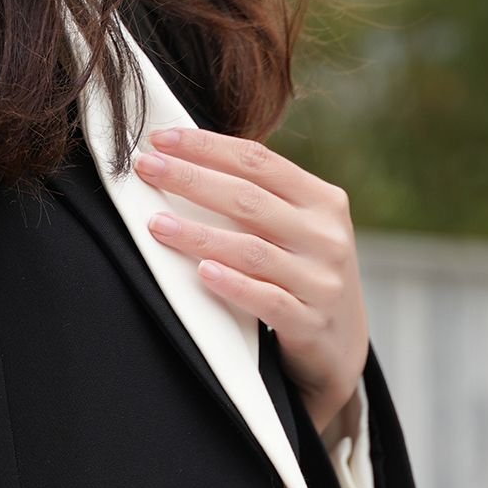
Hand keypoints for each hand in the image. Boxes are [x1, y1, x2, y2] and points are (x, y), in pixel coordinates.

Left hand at [134, 126, 366, 436]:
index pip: (258, 162)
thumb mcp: (299, 232)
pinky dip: (233, 285)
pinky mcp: (311, 323)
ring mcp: (322, 281)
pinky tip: (202, 272)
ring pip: (252, 250)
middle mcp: (326, 236)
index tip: (160, 138)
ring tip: (156, 224)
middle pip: (249, 199)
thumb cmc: (304, 280)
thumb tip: (191, 161)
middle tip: (145, 168)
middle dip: (191, 179)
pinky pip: (267, 300)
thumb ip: (263, 201)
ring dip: (198, 234)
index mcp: (323, 201)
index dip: (207, 147)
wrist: (342, 350)